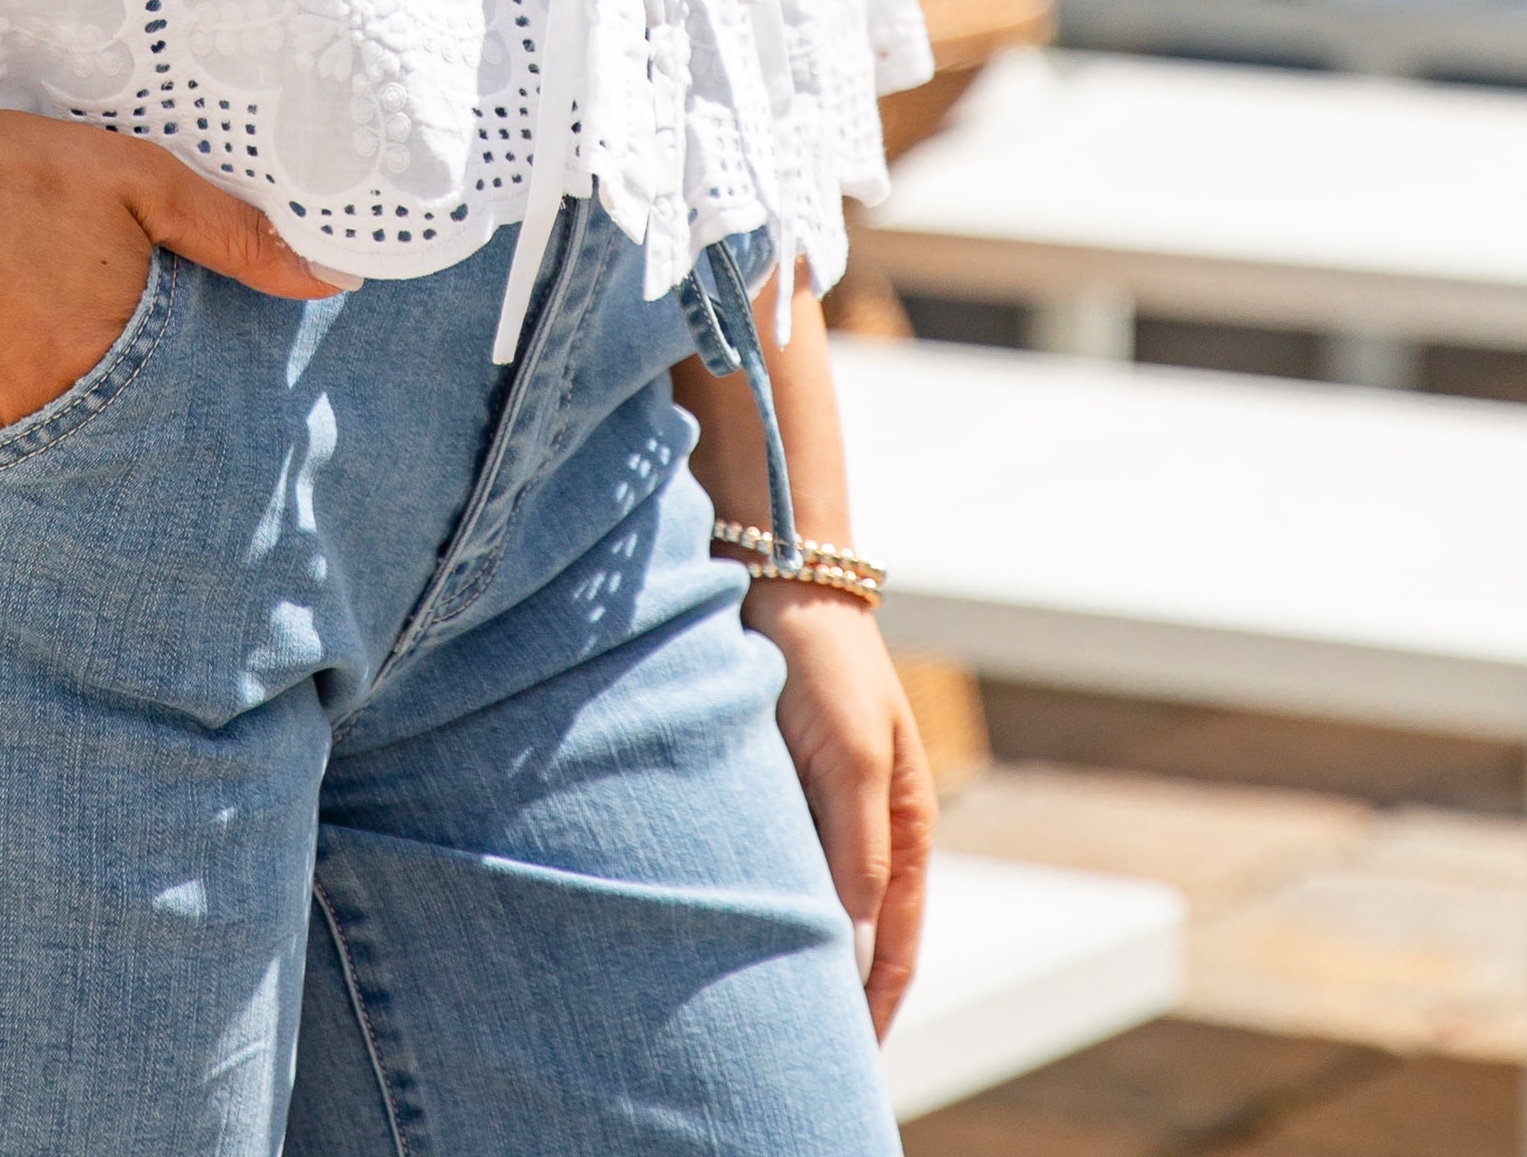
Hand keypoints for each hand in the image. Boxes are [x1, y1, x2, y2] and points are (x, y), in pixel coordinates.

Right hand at [0, 6, 348, 465]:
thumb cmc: (16, 171)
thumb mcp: (138, 180)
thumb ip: (233, 233)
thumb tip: (333, 279)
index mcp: (116, 354)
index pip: (181, 428)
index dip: (194, 432)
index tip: (214, 449)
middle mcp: (56, 408)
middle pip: (116, 463)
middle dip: (134, 460)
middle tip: (136, 442)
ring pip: (49, 475)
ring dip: (67, 461)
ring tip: (68, 431)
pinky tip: (2, 420)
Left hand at [748, 587, 934, 1036]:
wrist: (779, 572)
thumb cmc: (823, 661)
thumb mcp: (848, 756)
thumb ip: (857, 846)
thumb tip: (854, 937)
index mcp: (906, 824)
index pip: (895, 942)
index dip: (876, 1005)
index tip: (852, 1061)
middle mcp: (870, 820)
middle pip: (857, 929)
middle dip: (835, 989)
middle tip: (799, 1046)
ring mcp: (826, 799)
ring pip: (814, 894)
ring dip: (795, 940)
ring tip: (758, 998)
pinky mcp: (784, 776)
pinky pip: (778, 853)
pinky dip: (765, 890)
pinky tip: (729, 918)